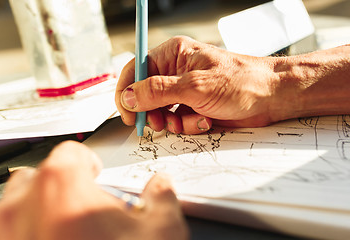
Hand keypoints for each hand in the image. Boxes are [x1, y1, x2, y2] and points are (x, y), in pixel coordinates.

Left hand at [0, 141, 188, 239]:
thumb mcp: (162, 233)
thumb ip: (162, 196)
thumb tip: (161, 185)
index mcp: (62, 188)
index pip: (71, 153)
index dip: (89, 162)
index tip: (97, 175)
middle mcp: (22, 211)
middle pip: (38, 176)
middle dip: (62, 185)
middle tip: (86, 208)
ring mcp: (3, 239)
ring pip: (15, 206)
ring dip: (38, 209)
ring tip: (69, 231)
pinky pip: (5, 236)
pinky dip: (26, 235)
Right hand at [115, 36, 279, 134]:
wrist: (270, 98)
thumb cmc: (241, 81)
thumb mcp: (195, 86)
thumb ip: (158, 91)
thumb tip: (129, 96)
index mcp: (173, 55)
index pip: (136, 69)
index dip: (127, 91)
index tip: (127, 112)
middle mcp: (176, 72)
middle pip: (146, 94)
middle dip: (153, 112)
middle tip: (160, 122)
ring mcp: (185, 91)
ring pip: (161, 111)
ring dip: (173, 121)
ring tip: (190, 119)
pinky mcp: (194, 107)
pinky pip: (178, 121)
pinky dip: (189, 125)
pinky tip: (204, 120)